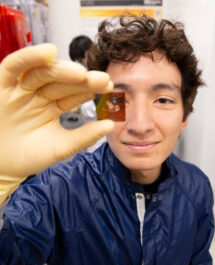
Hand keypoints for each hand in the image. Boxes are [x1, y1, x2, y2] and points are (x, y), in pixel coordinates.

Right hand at [0, 44, 113, 201]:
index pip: (74, 93)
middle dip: (80, 79)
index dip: (90, 88)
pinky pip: (14, 66)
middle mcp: (39, 94)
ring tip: (80, 72)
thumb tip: (111, 124)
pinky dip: (29, 58)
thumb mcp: (61, 147)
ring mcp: (21, 89)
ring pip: (42, 72)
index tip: (109, 86)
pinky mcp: (2, 85)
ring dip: (61, 70)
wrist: (2, 167)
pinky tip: (48, 53)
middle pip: (61, 81)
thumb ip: (84, 136)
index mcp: (54, 106)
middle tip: (101, 79)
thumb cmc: (30, 156)